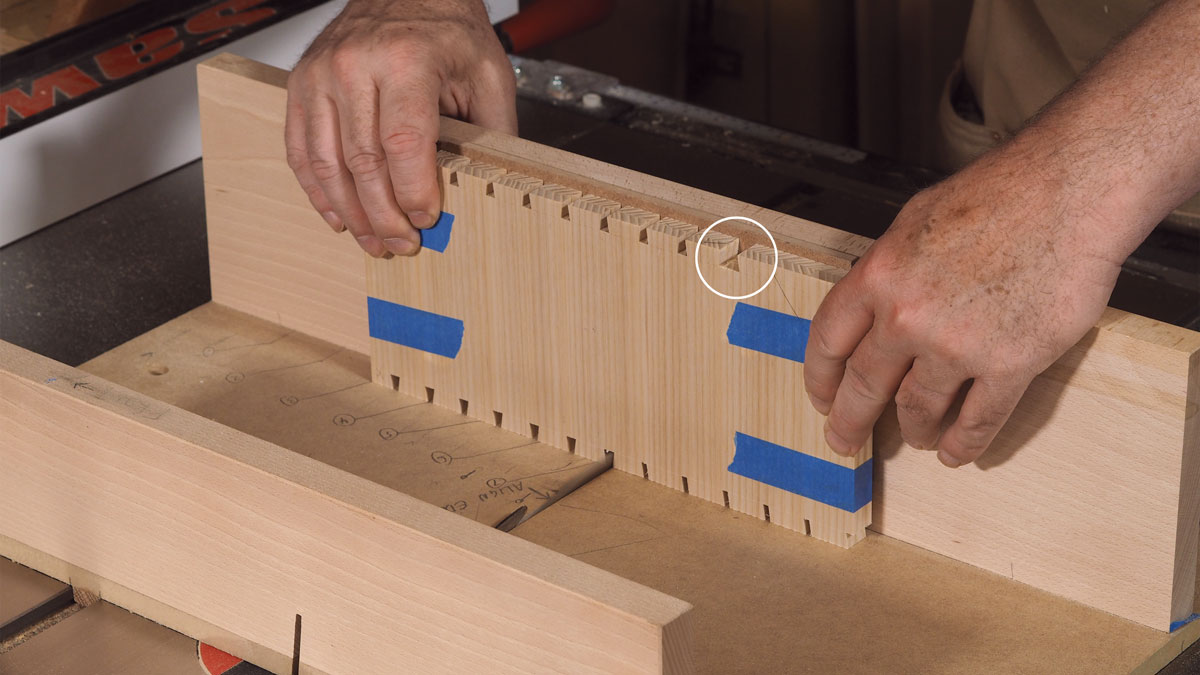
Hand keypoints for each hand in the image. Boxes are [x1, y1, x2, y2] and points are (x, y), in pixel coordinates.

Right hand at [285, 0, 516, 256]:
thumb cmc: (448, 30)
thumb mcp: (489, 76)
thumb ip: (491, 134)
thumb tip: (487, 192)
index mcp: (407, 59)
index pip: (403, 142)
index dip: (412, 191)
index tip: (427, 220)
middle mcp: (356, 63)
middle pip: (363, 160)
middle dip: (384, 215)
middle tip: (403, 245)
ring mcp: (321, 73)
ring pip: (327, 162)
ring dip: (350, 213)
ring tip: (373, 241)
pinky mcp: (301, 83)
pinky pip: (301, 149)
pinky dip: (318, 190)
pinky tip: (338, 216)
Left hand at [803, 147, 1124, 466]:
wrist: (1070, 192)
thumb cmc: (1001, 194)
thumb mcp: (917, 222)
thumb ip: (889, 269)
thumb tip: (874, 303)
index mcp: (878, 276)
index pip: (828, 339)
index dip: (820, 376)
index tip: (821, 396)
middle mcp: (907, 317)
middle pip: (864, 384)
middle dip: (851, 419)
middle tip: (844, 438)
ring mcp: (956, 346)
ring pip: (918, 408)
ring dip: (915, 430)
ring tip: (915, 437)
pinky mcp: (1009, 365)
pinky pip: (978, 421)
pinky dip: (965, 443)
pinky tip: (957, 453)